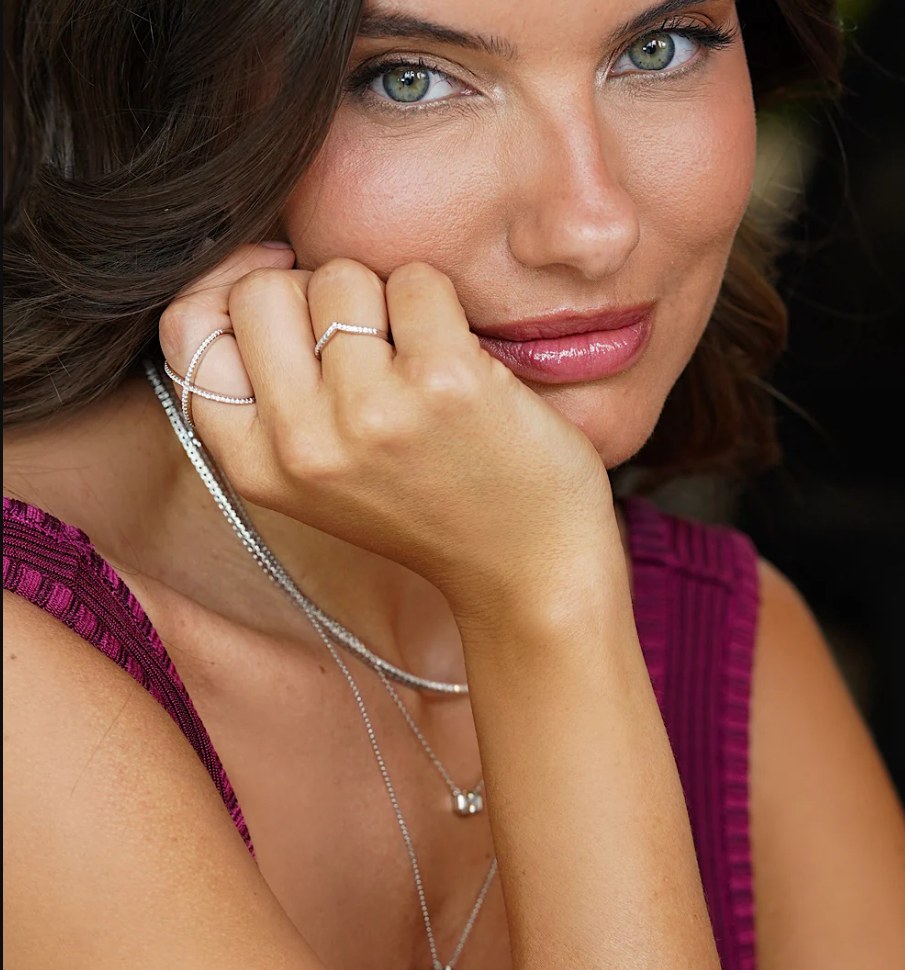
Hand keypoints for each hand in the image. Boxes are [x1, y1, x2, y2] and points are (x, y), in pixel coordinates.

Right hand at [159, 244, 617, 621]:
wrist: (524, 572)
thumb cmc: (422, 510)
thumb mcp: (313, 478)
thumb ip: (267, 396)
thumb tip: (257, 268)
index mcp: (254, 465)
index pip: (186, 330)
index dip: (226, 286)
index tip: (280, 285)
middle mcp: (300, 442)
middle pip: (260, 290)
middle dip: (312, 294)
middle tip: (364, 342)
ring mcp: (370, 412)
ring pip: (340, 276)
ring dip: (382, 300)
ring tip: (415, 361)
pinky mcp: (444, 383)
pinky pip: (416, 281)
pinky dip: (439, 304)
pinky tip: (459, 360)